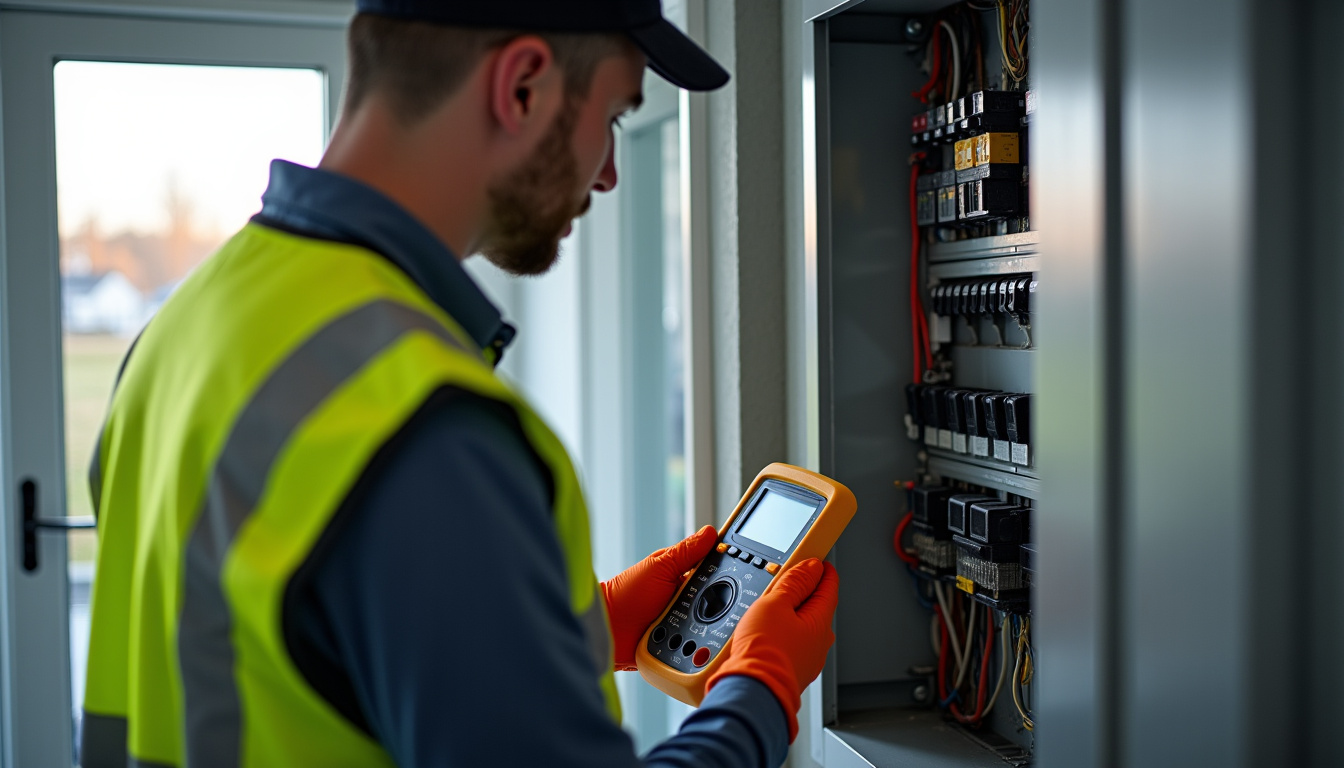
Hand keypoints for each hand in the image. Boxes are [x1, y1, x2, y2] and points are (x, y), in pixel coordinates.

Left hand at [601, 525, 716, 670]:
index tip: (743, 572)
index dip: (730, 571)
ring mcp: (686, 622)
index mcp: (683, 574)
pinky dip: (704, 644)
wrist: (608, 631)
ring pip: (715, 624)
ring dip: (713, 625)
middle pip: (719, 599)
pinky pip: (704, 644)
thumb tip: (710, 532)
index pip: (716, 570)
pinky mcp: (684, 645)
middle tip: (715, 604)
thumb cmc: (626, 595)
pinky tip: (704, 644)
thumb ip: (687, 551)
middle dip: (722, 603)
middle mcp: (688, 598)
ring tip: (703, 626)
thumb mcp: (659, 566)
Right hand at [706, 558, 838, 741]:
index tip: (815, 559)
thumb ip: (794, 582)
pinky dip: (780, 632)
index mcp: (820, 622)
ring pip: (801, 627)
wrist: (750, 692)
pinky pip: (789, 643)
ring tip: (767, 606)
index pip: (829, 587)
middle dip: (801, 591)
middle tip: (784, 578)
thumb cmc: (763, 653)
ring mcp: (806, 659)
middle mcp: (819, 643)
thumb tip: (810, 567)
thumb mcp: (774, 604)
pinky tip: (763, 631)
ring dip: (788, 613)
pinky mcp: (790, 670)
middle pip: (815, 606)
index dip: (821, 569)